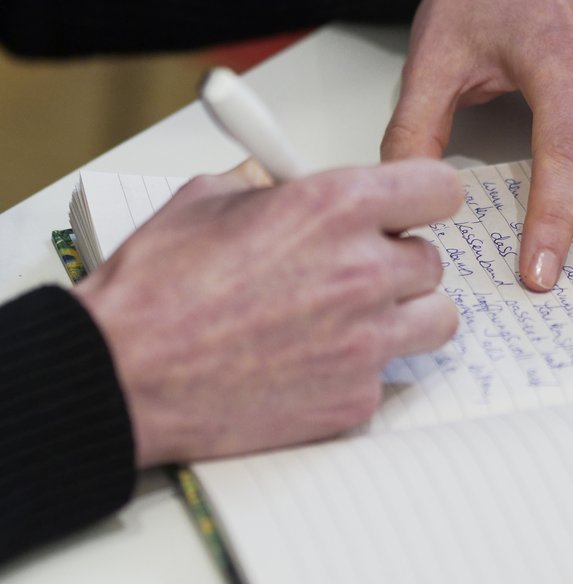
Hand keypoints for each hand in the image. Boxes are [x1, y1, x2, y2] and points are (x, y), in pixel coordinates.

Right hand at [75, 158, 461, 466]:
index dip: (423, 198)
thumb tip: (289, 183)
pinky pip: (387, 374)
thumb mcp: (207, 199)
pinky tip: (311, 362)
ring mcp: (364, 343)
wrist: (122, 375)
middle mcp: (363, 273)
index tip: (412, 207)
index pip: (439, 190)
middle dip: (398, 260)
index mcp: (335, 208)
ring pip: (434, 319)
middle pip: (434, 260)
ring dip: (402, 313)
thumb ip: (270, 185)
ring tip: (352, 316)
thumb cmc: (154, 289)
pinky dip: (359, 367)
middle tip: (355, 267)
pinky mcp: (353, 399)